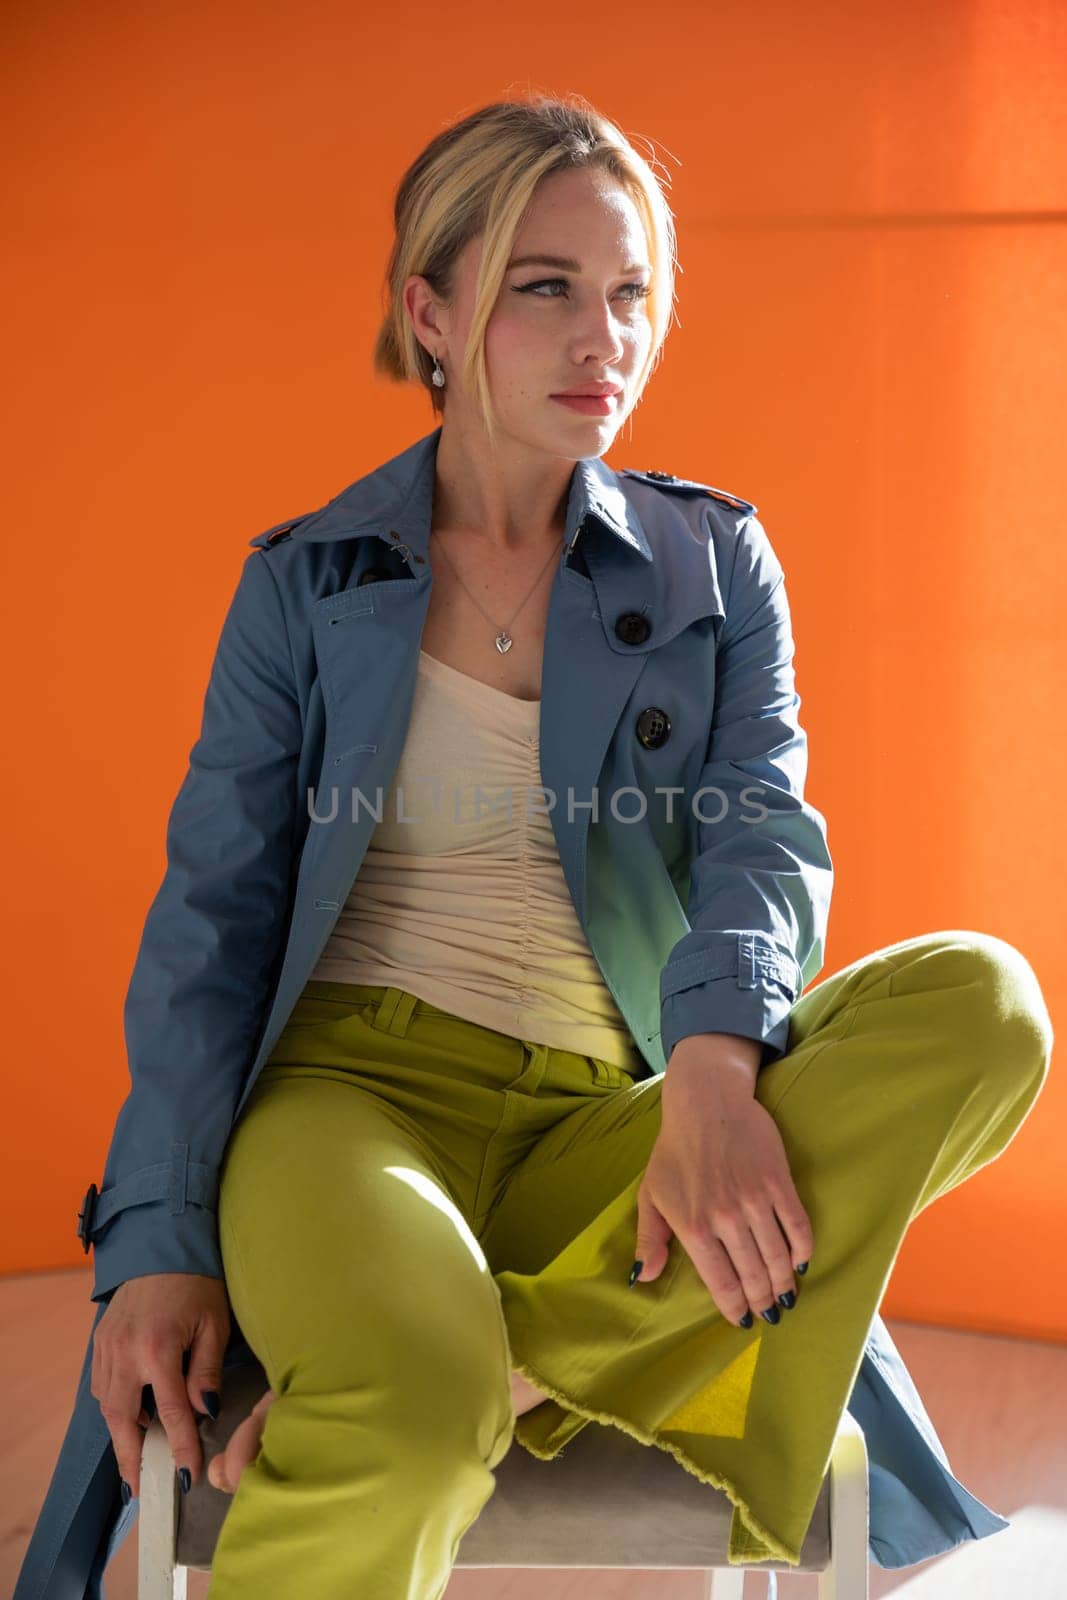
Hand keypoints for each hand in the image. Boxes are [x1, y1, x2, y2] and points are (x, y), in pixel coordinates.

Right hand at [90, 1272, 230, 1499]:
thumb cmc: (197, 1283)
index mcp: (158, 1348)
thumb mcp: (214, 1323)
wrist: (162, 1246)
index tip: (187, 1476)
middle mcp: (126, 1352)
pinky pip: (102, 1386)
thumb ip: (207, 1371)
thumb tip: (204, 1412)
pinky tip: (132, 1416)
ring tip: (138, 1457)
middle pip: (125, 1420)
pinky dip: (115, 1407)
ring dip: (122, 1433)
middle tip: (142, 1487)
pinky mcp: (100, 1342)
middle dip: (132, 1458)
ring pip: (108, 1406)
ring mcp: (107, 1347)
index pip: (171, 1412)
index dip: (180, 1447)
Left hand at [633, 1069, 812, 1325]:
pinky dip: (802, 1250)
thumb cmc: (674, 1150)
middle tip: (769, 1315)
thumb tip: (644, 1277)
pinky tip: (800, 1262)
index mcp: (692, 1226)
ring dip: (784, 1283)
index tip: (743, 1321)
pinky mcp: (778, 1181)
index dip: (735, 1308)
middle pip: (754, 1276)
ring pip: (778, 1257)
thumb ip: (649, 1239)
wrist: (705, 1102)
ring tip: (786, 1297)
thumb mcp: (650, 1194)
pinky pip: (797, 1226)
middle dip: (763, 1302)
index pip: (722, 1283)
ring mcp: (754, 1200)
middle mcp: (725, 1218)